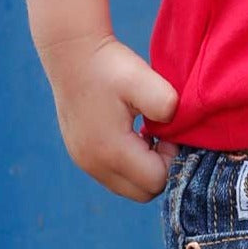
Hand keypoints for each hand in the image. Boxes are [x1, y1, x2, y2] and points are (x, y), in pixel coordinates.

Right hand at [41, 34, 178, 201]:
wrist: (73, 56)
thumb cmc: (111, 67)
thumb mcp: (144, 80)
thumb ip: (166, 104)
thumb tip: (174, 127)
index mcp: (111, 151)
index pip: (156, 182)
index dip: (172, 159)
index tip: (171, 131)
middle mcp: (93, 165)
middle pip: (142, 192)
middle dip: (160, 168)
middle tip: (164, 135)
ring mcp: (84, 162)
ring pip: (127, 186)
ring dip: (145, 166)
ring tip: (149, 132)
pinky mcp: (81, 155)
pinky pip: (113, 175)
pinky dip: (130, 162)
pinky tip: (134, 132)